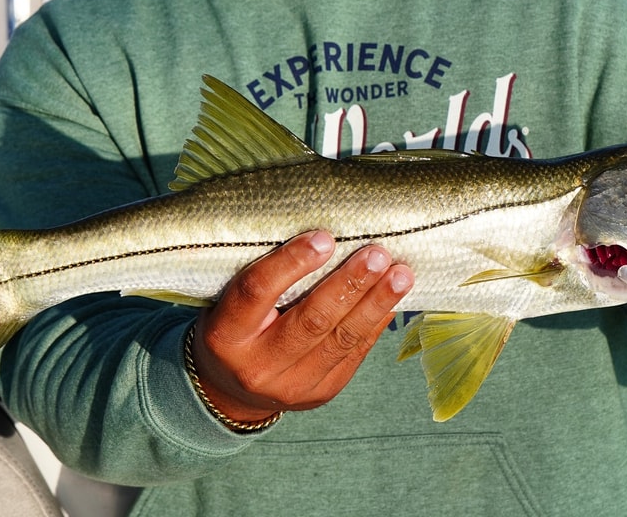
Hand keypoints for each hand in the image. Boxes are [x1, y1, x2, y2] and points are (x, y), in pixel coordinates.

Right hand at [188, 230, 413, 423]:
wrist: (232, 390)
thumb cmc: (235, 325)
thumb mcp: (229, 300)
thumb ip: (265, 274)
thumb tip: (323, 234)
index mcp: (225, 334)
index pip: (258, 292)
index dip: (292, 262)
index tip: (325, 236)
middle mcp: (258, 366)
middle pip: (311, 320)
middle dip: (349, 284)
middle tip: (377, 253)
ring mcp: (293, 386)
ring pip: (341, 340)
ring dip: (376, 303)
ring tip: (400, 274)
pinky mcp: (322, 393)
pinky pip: (355, 353)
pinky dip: (377, 321)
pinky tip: (394, 298)